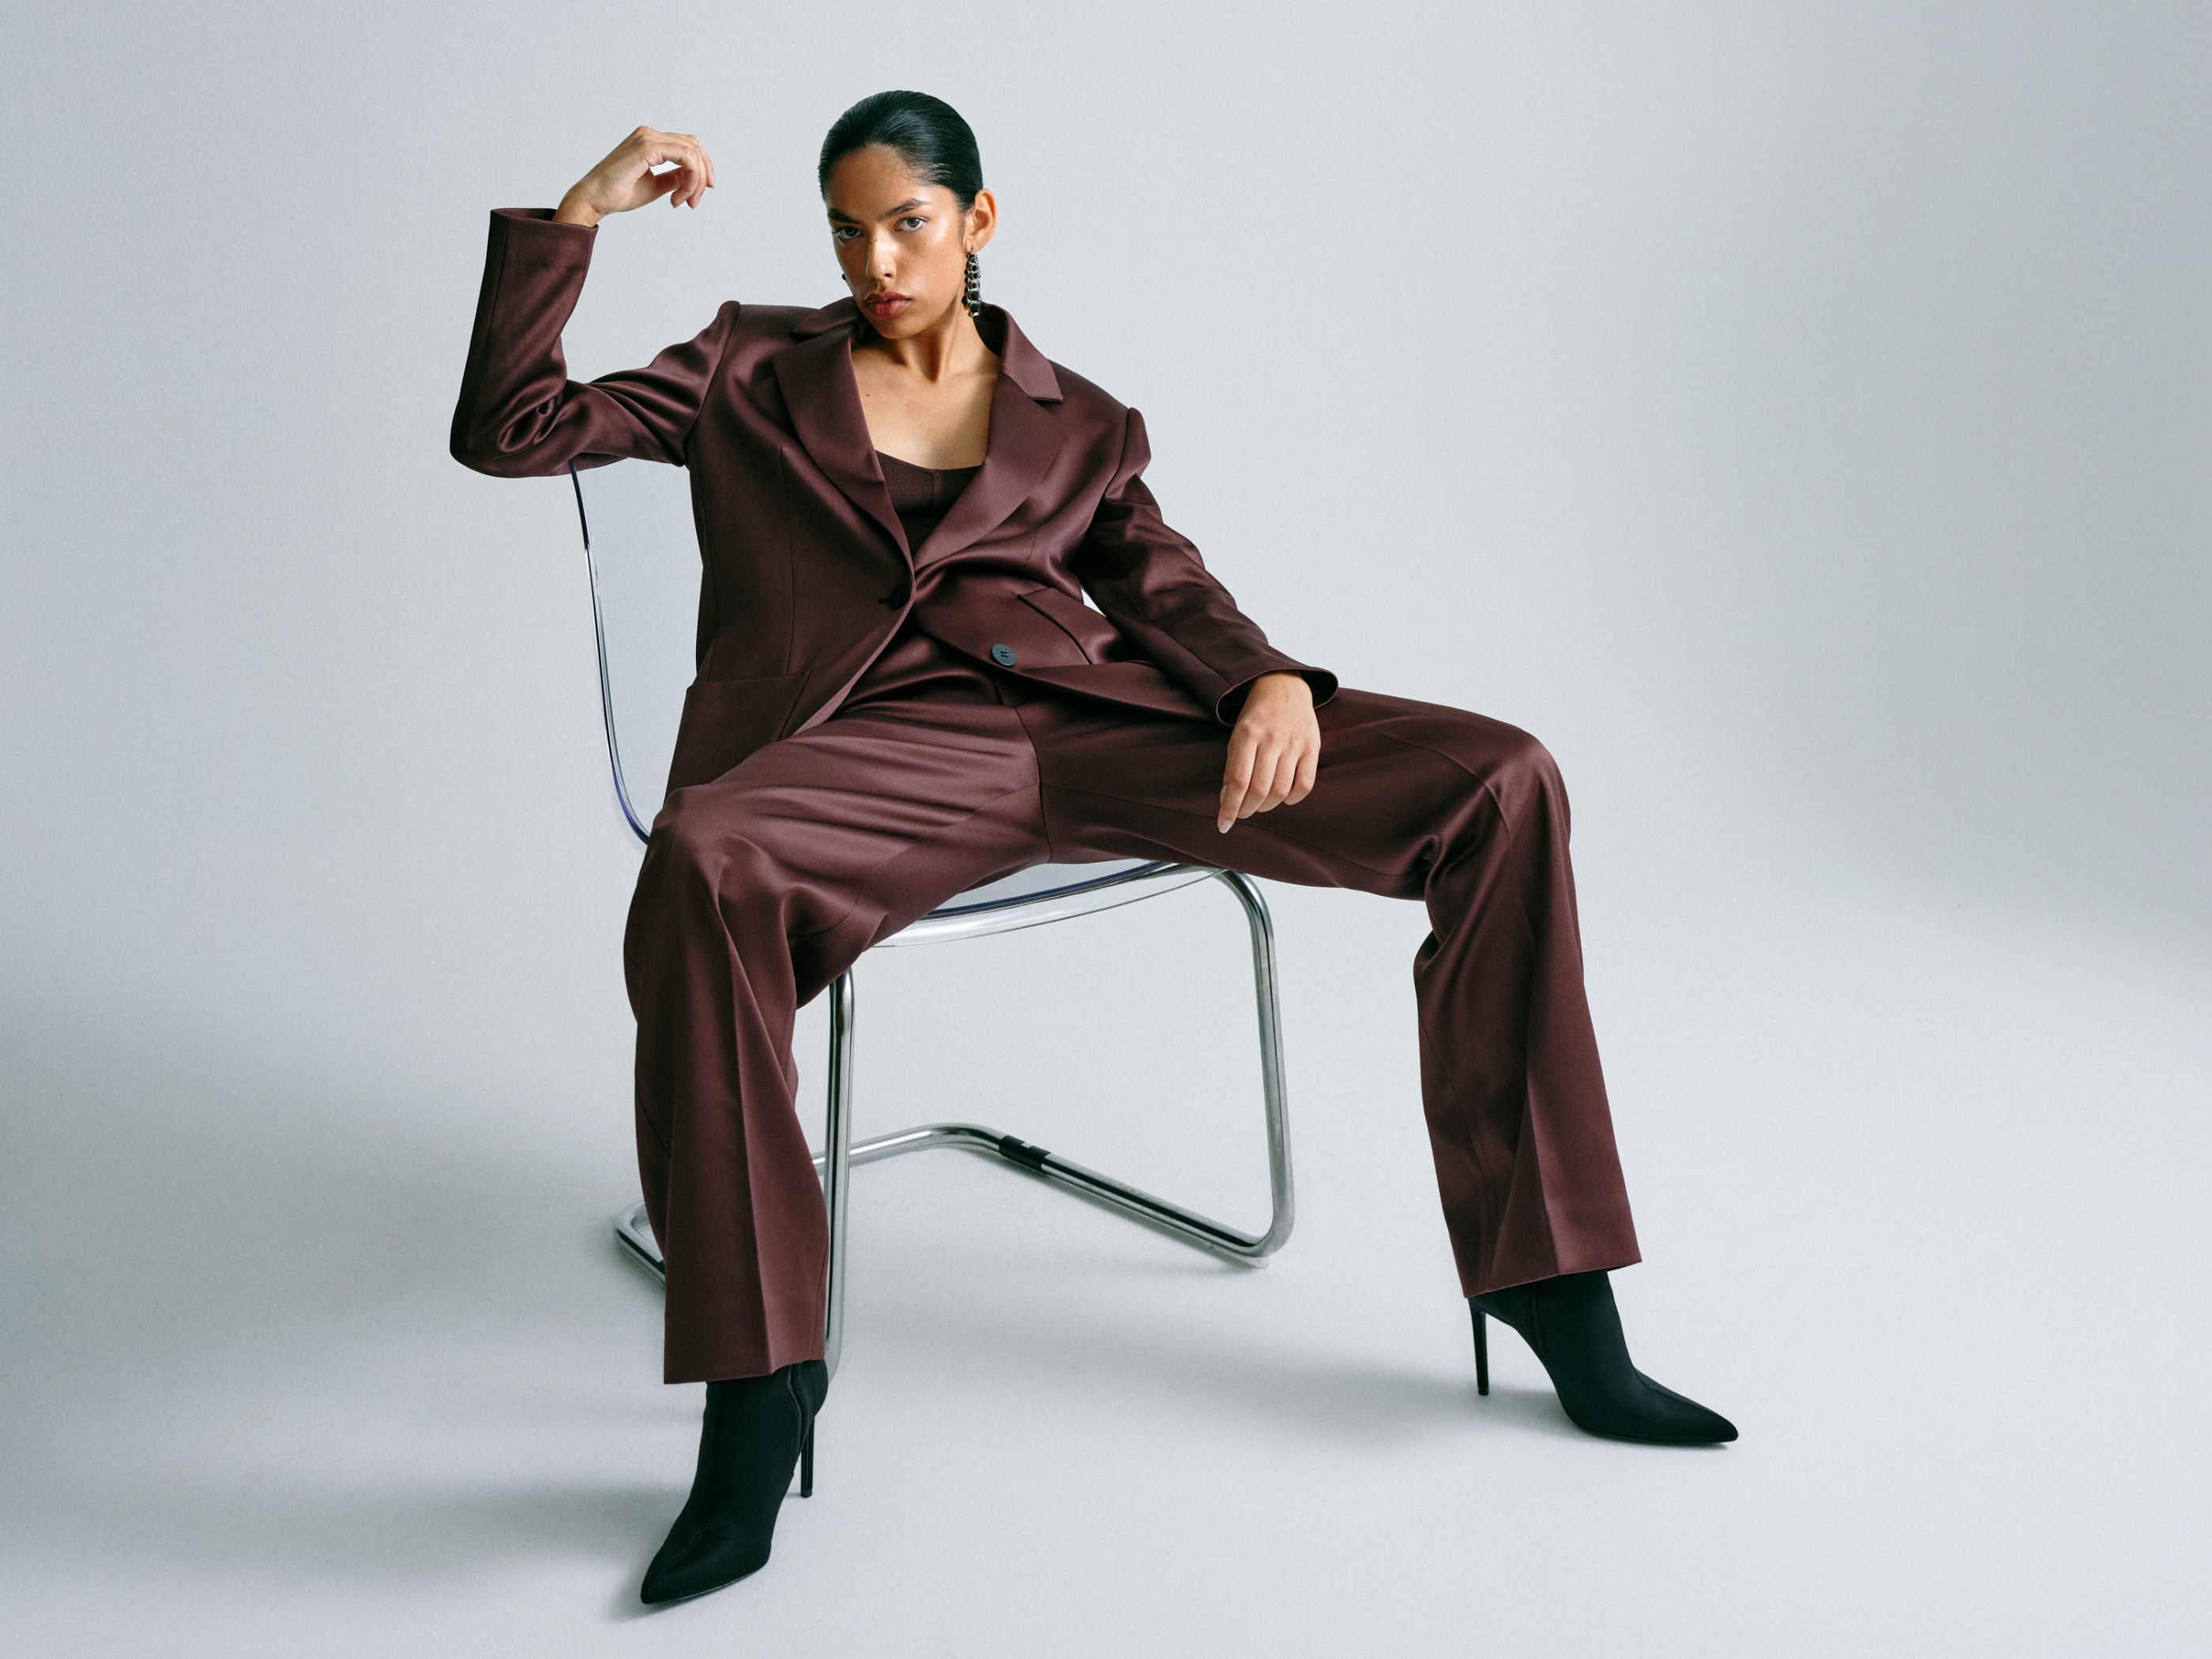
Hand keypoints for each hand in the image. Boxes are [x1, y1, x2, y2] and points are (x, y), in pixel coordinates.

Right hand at [553, 126, 715, 226]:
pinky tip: (678, 196)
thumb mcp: (655, 185)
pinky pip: (685, 157)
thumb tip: (691, 177)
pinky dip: (690, 178)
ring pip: (692, 152)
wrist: (594, 199)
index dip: (701, 170)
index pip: (687, 146)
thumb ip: (673, 178)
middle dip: (702, 176)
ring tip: (684, 201)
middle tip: (693, 202)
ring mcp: (648, 138)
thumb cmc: (618, 193)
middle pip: (694, 146)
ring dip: (696, 181)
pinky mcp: (647, 147)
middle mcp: (649, 134)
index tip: (697, 196)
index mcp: (649, 140)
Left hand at [1217, 672, 1319, 832]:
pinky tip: (1283, 797)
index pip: (1237, 780)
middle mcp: (1272, 738)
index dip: (1230, 807)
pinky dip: (1292, 799)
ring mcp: (1294, 742)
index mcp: (1248, 733)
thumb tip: (1227, 800)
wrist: (1283, 686)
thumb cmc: (1255, 716)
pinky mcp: (1312, 747)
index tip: (1223, 825)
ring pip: (1281, 790)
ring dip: (1267, 806)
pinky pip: (1305, 784)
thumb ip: (1232, 765)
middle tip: (1242, 812)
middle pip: (1259, 789)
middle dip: (1247, 809)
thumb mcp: (1236, 734)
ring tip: (1260, 804)